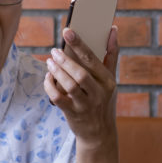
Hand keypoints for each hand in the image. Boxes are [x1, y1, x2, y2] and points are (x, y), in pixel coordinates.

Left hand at [44, 26, 119, 146]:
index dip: (79, 44)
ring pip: (69, 85)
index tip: (67, 31)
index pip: (93, 59)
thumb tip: (113, 29)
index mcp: (108, 82)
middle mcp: (99, 94)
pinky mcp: (73, 114)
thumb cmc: (103, 100)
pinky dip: (50, 86)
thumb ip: (111, 55)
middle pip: (80, 74)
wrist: (99, 133)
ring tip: (49, 61)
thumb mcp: (110, 80)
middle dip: (65, 60)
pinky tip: (48, 77)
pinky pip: (57, 97)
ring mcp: (85, 105)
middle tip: (54, 51)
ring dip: (57, 72)